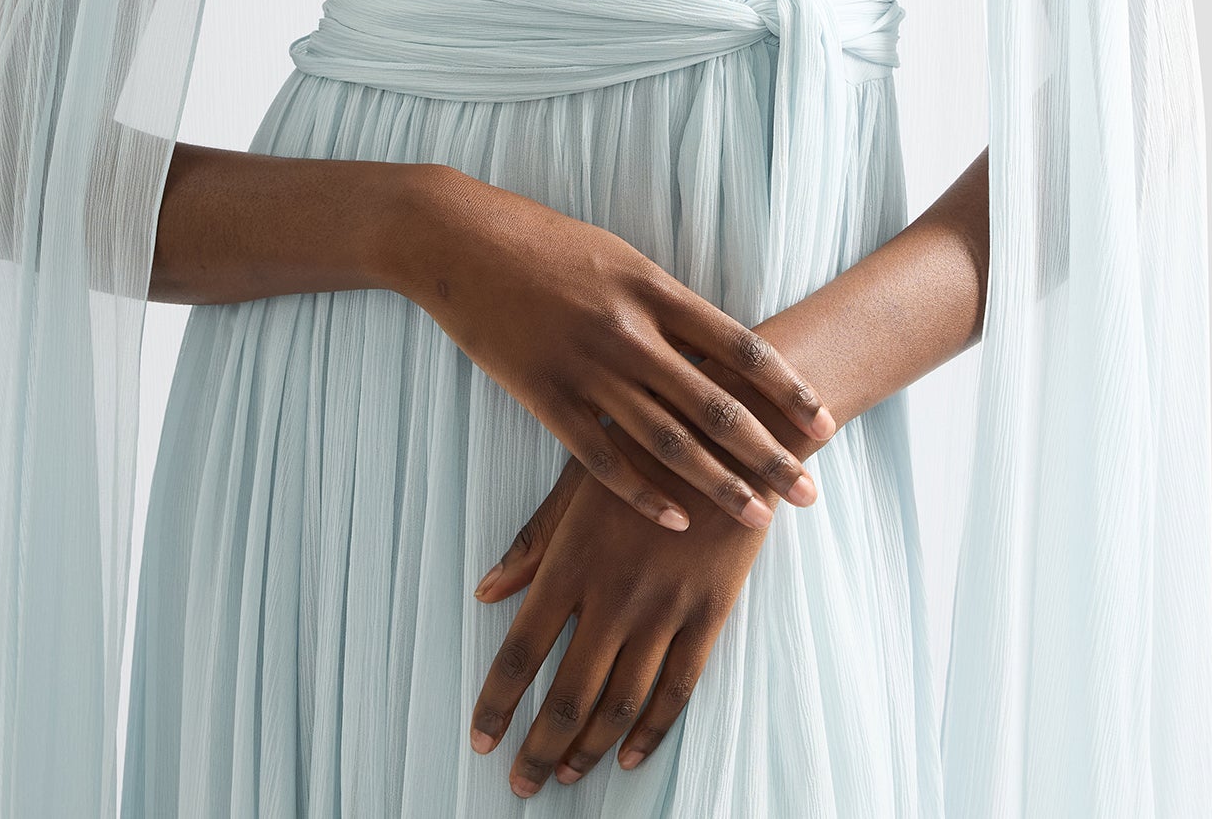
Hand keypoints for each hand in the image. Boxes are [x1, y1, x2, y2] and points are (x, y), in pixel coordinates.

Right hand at [394, 168, 834, 529]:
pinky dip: (642, 492)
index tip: (825, 422)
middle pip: (714, 404)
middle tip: (810, 491)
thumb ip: (664, 303)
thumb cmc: (544, 242)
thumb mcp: (618, 257)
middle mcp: (629, 330)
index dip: (787, 389)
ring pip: (667, 440)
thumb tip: (715, 344)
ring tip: (758, 518)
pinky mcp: (543, 395)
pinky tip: (675, 519)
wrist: (461, 239)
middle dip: (768, 452)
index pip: (739, 347)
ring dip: (718, 484)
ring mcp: (586, 366)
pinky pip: (602, 457)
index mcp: (653, 288)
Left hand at [468, 441, 771, 794]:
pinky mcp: (709, 611)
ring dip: (588, 748)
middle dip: (539, 747)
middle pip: (569, 694)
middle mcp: (615, 594)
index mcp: (573, 561)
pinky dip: (651, 730)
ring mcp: (666, 608)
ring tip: (564, 776)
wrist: (730, 428)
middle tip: (520, 785)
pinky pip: (678, 687)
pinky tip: (628, 754)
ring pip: (621, 702)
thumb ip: (534, 543)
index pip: (521, 651)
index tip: (480, 739)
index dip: (497, 702)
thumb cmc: (645, 444)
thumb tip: (485, 592)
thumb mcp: (578, 481)